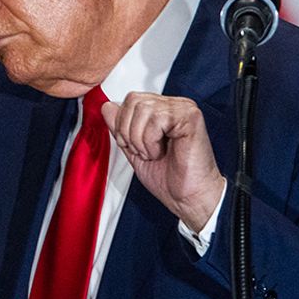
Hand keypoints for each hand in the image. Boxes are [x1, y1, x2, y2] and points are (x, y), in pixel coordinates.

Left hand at [101, 92, 224, 231]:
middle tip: (143, 152)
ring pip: (143, 109)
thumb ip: (121, 128)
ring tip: (154, 154)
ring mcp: (184, 109)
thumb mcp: (134, 150)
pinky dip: (151, 141)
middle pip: (134, 100)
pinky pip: (157, 118)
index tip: (134, 147)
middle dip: (129, 132)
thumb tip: (107, 107)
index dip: (122, 125)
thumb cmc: (170, 179)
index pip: (131, 100)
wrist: (189, 198)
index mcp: (163, 110)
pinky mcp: (191, 117)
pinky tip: (162, 152)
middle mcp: (174, 106)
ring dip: (141, 139)